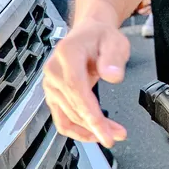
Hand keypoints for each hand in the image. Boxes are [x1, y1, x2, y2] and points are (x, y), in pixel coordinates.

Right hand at [42, 17, 129, 146]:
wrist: (88, 33)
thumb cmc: (101, 36)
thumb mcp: (115, 40)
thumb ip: (113, 58)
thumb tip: (112, 75)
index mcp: (67, 54)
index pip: (76, 88)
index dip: (89, 111)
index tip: (104, 129)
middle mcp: (53, 71)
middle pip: (72, 105)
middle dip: (95, 125)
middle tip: (117, 135)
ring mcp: (51, 85)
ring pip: (67, 116)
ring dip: (89, 129)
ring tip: (112, 134)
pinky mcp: (53, 95)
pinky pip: (61, 118)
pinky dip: (77, 129)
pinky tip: (93, 134)